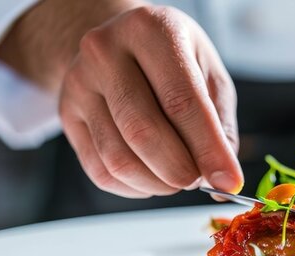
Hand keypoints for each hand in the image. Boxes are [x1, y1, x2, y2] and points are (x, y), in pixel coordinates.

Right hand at [0, 0, 241, 197]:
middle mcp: (105, 51)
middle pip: (142, 131)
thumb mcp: (208, 74)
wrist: (119, 42)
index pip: (181, 101)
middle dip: (179, 170)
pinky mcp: (66, 113)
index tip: (228, 181)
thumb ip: (220, 126)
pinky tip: (152, 177)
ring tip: (178, 178)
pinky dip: (134, 187)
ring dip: (157, 183)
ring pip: (118, 159)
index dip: (207, 149)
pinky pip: (99, 171)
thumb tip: (222, 181)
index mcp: (151, 30)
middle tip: (198, 180)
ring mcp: (79, 82)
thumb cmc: (173, 59)